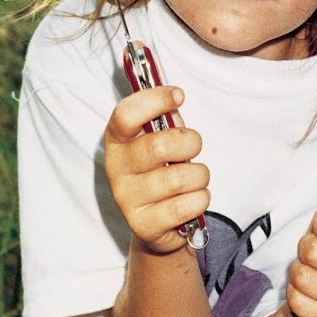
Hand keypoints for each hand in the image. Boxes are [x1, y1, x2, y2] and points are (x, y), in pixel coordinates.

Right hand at [103, 85, 209, 253]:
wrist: (158, 224)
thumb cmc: (162, 171)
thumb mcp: (161, 139)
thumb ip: (165, 117)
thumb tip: (169, 91)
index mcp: (117, 141)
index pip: (126, 114)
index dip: (154, 100)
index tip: (179, 95)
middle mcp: (115, 168)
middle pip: (159, 145)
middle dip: (190, 142)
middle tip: (193, 147)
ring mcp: (126, 198)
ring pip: (179, 178)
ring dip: (199, 175)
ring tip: (194, 179)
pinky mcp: (143, 225)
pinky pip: (186, 205)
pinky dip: (200, 200)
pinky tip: (192, 200)